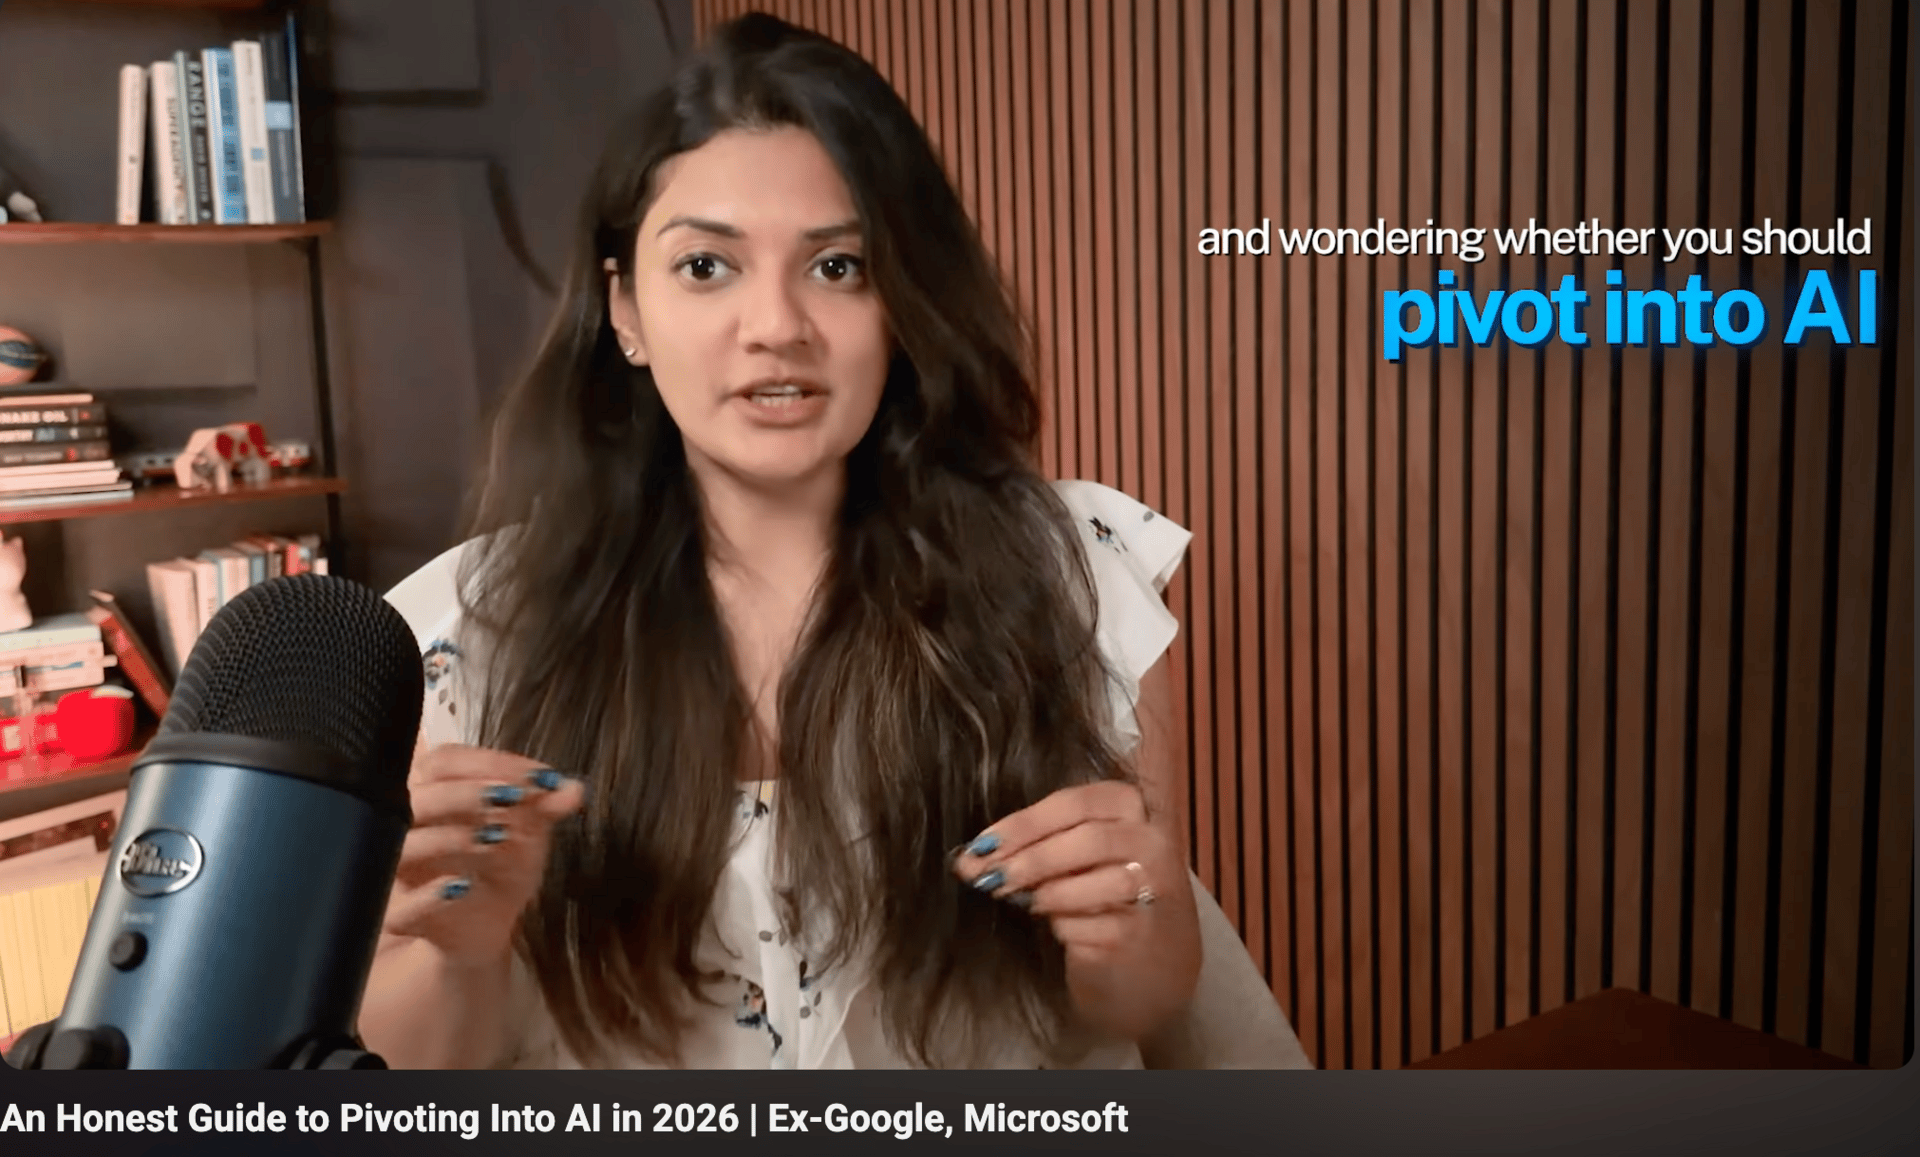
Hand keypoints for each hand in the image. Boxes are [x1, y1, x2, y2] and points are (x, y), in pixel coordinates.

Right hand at [379, 742, 585, 967]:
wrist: (482, 927)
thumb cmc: (497, 866)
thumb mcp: (528, 833)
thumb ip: (545, 807)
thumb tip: (573, 789)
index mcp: (432, 793)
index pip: (445, 761)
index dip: (490, 762)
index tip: (538, 776)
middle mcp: (405, 827)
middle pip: (419, 796)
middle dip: (467, 793)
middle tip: (512, 796)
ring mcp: (398, 872)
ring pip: (406, 845)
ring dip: (452, 837)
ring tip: (497, 835)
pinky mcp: (400, 917)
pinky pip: (402, 907)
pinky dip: (431, 896)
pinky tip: (462, 886)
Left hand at [949, 780, 1186, 968]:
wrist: (1153, 952)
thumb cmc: (1101, 887)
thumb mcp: (1074, 855)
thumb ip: (1030, 847)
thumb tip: (967, 860)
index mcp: (1129, 805)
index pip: (1075, 802)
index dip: (1024, 823)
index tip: (982, 845)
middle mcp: (1151, 841)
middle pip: (1087, 840)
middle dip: (1030, 859)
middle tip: (990, 878)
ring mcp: (1153, 889)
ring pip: (1093, 884)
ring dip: (1046, 894)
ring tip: (1021, 901)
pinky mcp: (1142, 933)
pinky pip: (1091, 926)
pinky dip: (1063, 927)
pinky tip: (1055, 925)